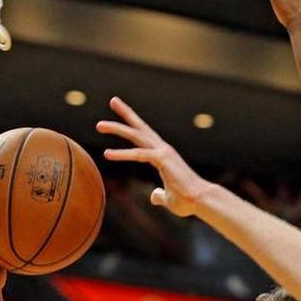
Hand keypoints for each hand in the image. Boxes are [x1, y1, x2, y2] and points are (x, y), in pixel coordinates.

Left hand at [97, 97, 212, 217]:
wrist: (201, 201)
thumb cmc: (187, 200)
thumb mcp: (168, 198)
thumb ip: (160, 195)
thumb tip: (154, 196)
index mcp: (163, 156)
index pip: (144, 137)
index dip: (132, 126)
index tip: (121, 116)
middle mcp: (163, 149)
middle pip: (140, 127)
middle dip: (126, 113)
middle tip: (113, 100)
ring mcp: (163, 152)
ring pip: (136, 135)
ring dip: (117, 128)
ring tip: (99, 125)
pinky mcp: (163, 160)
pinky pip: (139, 154)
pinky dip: (122, 154)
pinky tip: (107, 154)